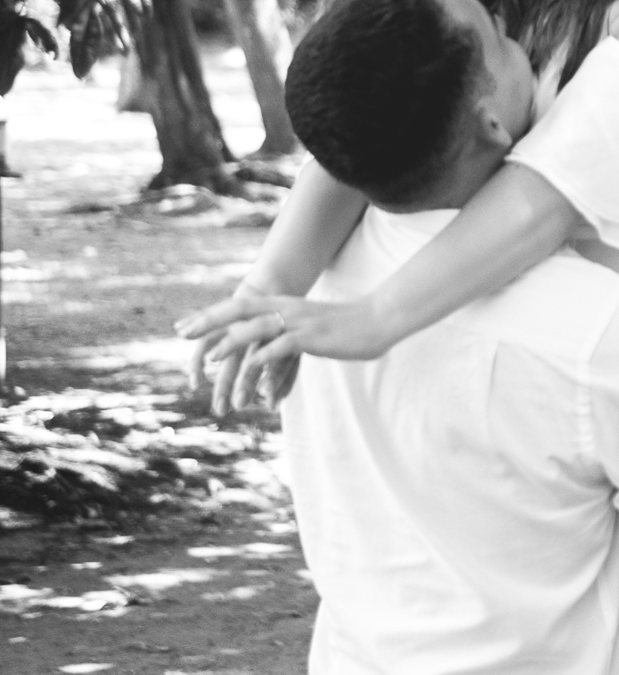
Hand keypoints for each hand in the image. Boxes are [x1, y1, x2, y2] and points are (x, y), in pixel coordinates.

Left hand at [177, 291, 390, 415]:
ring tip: (210, 358)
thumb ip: (291, 333)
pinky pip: (281, 346)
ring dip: (231, 343)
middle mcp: (286, 308)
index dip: (210, 315)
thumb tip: (274, 346)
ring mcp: (298, 322)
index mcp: (284, 305)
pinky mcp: (311, 336)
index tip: (185, 326)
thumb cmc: (348, 326)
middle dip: (208, 320)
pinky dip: (262, 358)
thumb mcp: (313, 327)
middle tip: (182, 332)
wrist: (379, 319)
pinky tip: (248, 369)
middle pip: (239, 310)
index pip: (239, 306)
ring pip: (256, 329)